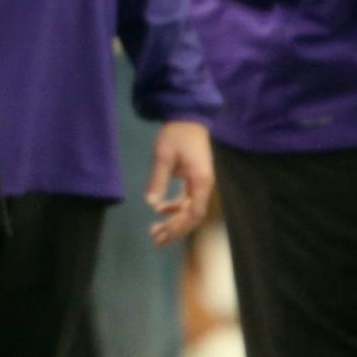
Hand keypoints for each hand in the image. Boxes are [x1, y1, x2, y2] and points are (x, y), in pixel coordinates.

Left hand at [146, 120, 213, 244]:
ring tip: (155, 230)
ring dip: (174, 221)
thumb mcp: (163, 156)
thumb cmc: (176, 135)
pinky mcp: (195, 178)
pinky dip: (175, 206)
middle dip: (175, 229)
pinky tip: (160, 209)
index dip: (180, 226)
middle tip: (156, 239)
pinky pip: (187, 199)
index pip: (194, 213)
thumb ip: (158, 180)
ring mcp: (200, 183)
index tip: (163, 233)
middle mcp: (204, 186)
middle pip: (193, 216)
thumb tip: (151, 204)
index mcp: (201, 182)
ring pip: (190, 209)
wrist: (187, 117)